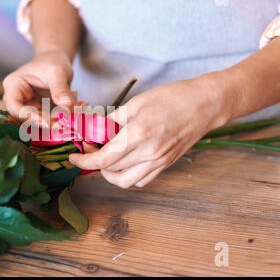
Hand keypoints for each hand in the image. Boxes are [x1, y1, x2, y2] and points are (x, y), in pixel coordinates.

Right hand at [3, 50, 78, 124]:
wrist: (57, 61)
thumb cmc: (52, 61)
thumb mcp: (56, 71)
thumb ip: (60, 88)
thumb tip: (67, 106)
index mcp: (14, 86)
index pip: (14, 106)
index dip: (27, 116)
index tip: (46, 123)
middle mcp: (19, 99)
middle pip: (27, 118)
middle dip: (46, 122)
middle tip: (64, 122)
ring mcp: (31, 107)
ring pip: (41, 121)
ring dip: (58, 121)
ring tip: (76, 112)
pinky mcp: (43, 112)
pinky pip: (52, 119)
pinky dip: (67, 116)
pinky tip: (80, 107)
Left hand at [69, 75, 229, 188]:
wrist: (205, 104)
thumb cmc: (173, 97)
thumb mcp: (137, 102)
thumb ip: (113, 120)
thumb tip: (95, 130)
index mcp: (138, 134)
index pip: (103, 159)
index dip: (84, 160)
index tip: (74, 156)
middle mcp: (149, 153)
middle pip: (111, 172)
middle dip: (94, 163)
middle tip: (91, 148)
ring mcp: (159, 162)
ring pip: (126, 182)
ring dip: (110, 174)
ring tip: (106, 157)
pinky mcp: (166, 164)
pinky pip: (141, 180)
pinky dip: (127, 176)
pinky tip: (124, 161)